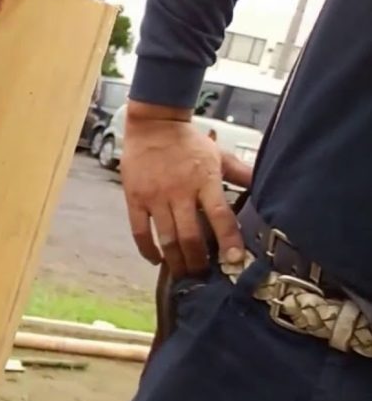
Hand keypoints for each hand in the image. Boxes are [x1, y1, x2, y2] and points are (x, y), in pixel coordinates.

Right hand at [121, 100, 246, 276]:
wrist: (153, 125)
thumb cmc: (188, 142)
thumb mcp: (218, 154)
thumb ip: (240, 173)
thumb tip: (265, 186)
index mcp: (204, 181)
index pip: (220, 216)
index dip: (228, 241)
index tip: (233, 260)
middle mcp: (179, 192)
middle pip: (191, 236)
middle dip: (198, 261)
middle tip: (204, 275)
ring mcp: (155, 197)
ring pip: (166, 238)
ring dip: (176, 261)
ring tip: (184, 274)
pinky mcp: (135, 199)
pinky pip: (139, 231)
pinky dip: (148, 250)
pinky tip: (156, 260)